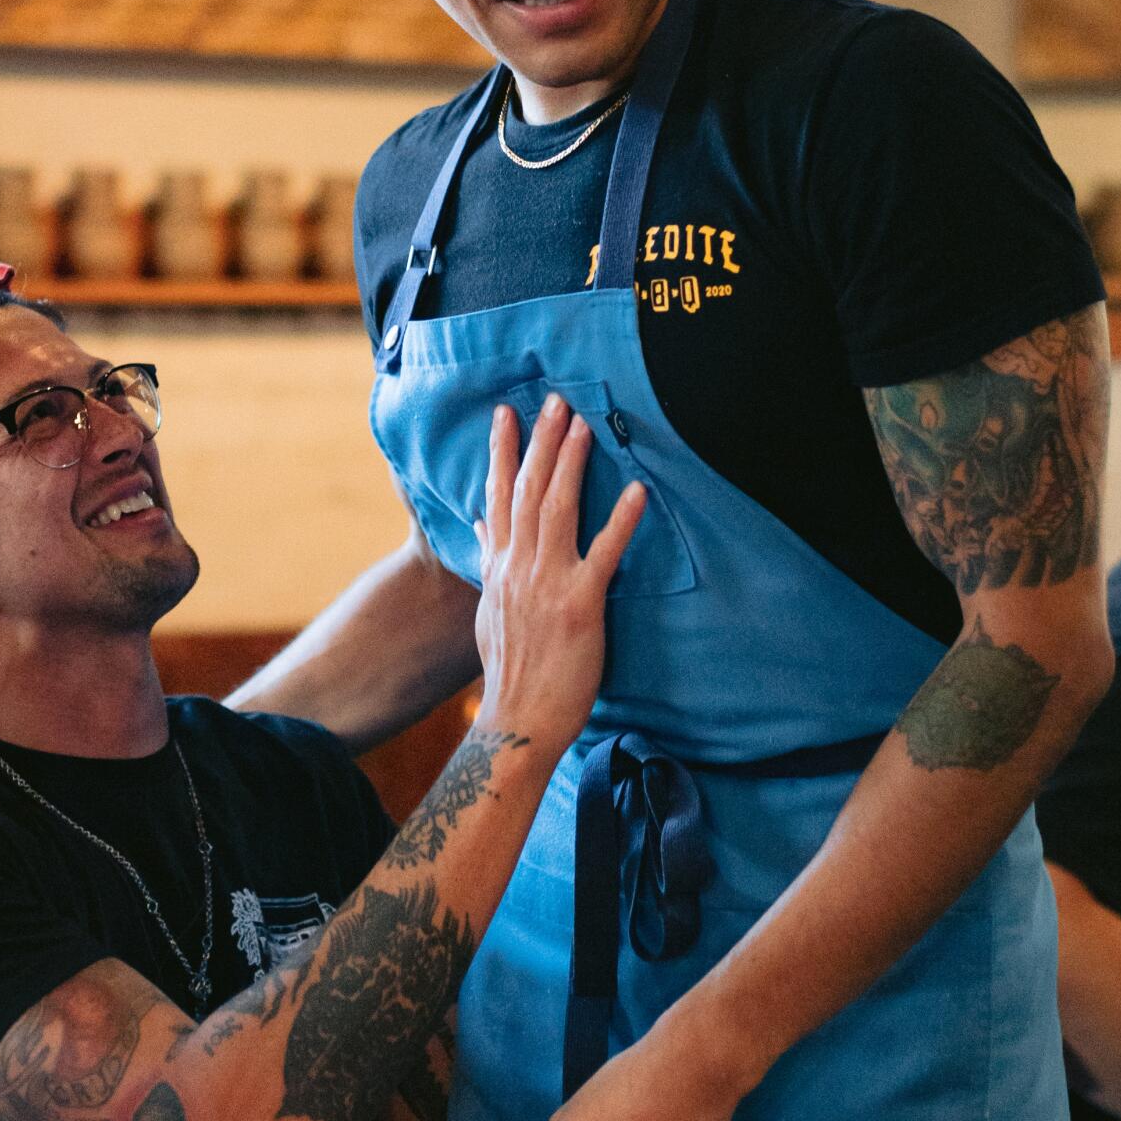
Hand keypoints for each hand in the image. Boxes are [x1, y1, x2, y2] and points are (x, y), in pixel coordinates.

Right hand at [472, 398, 643, 760]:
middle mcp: (518, 566)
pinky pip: (604, 554)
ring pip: (558, 509)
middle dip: (542, 442)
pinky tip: (638, 491)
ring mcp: (547, 583)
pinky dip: (621, 520)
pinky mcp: (581, 604)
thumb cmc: (509, 668)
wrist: (517, 719)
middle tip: (555, 400)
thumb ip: (488, 561)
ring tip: (584, 426)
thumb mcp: (489, 608)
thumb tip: (481, 524)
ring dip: (572, 464)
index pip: (497, 496)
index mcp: (499, 566)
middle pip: (527, 491)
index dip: (502, 452)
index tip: (507, 413)